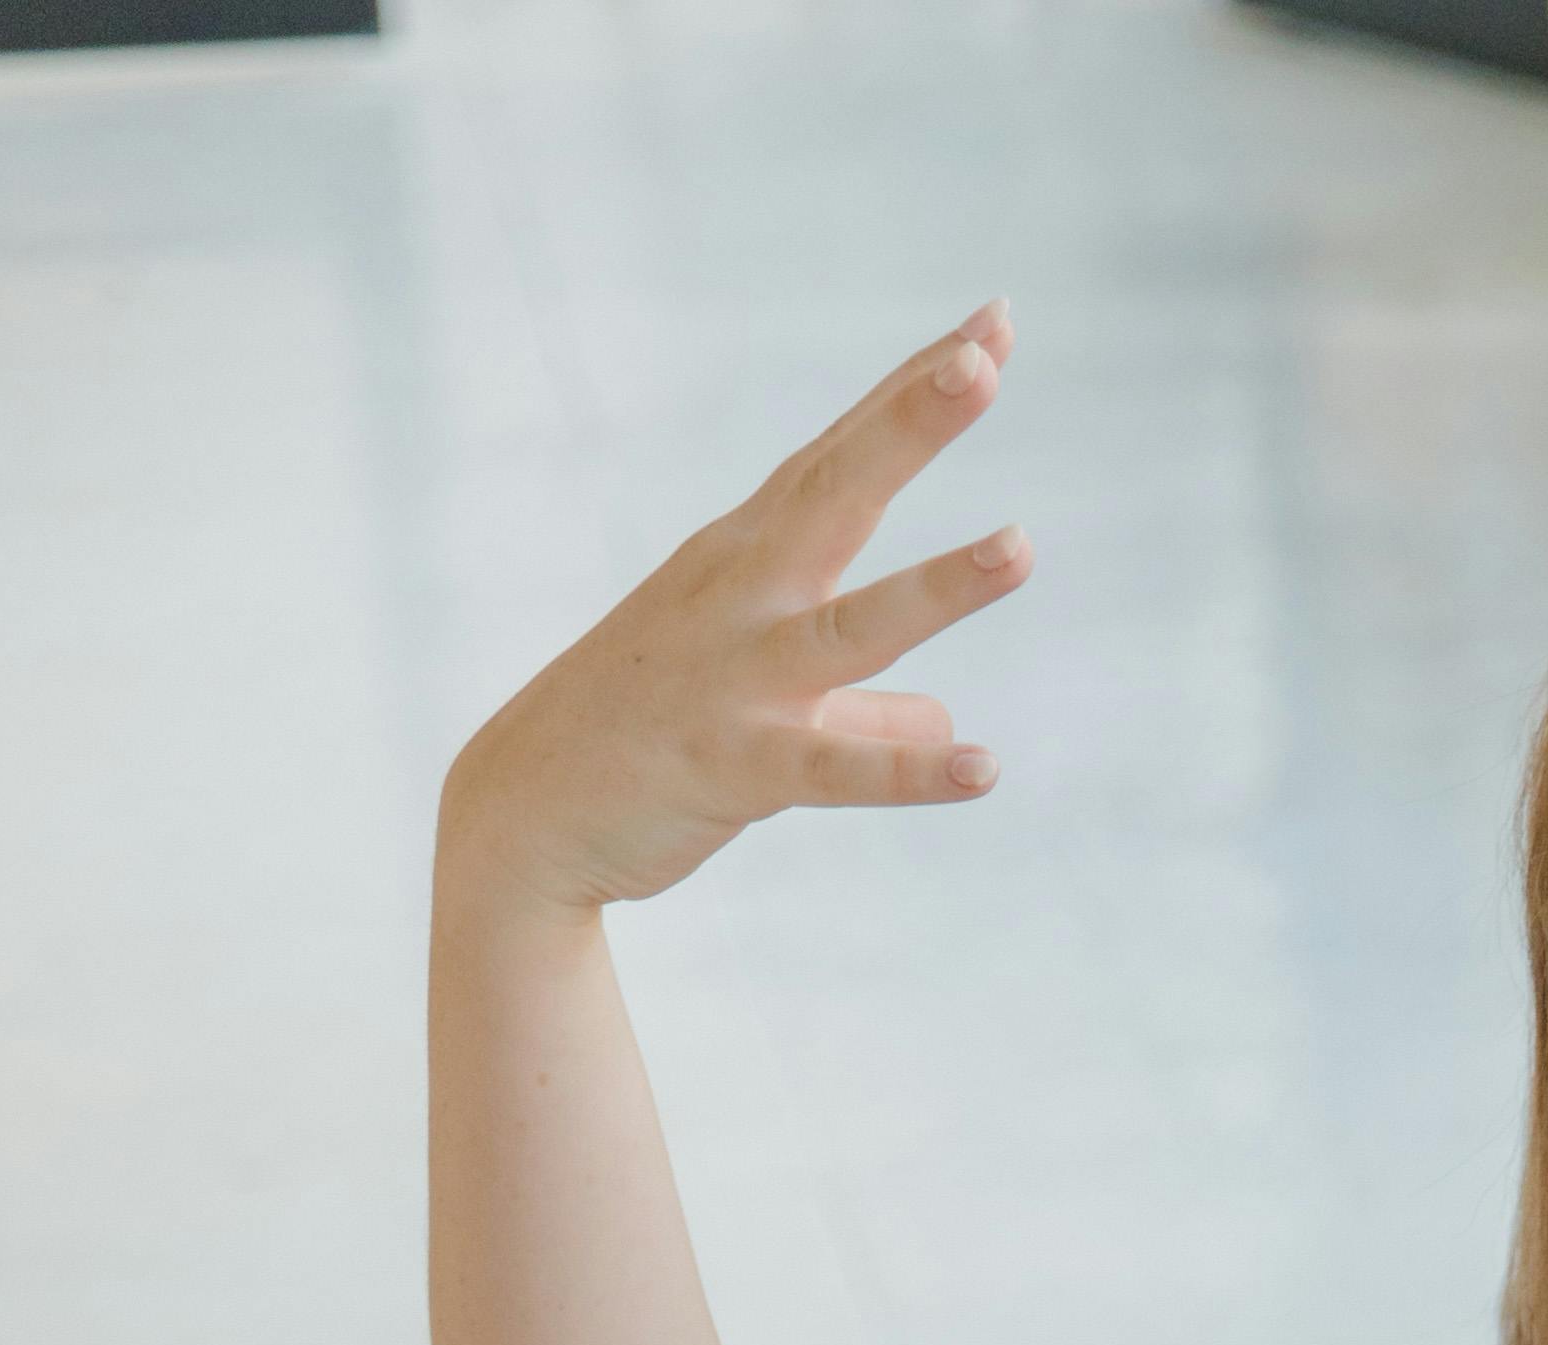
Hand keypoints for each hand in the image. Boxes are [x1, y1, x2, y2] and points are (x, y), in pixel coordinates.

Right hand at [440, 308, 1033, 914]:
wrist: (526, 816)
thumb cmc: (640, 738)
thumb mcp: (759, 701)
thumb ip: (860, 706)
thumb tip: (938, 719)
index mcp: (747, 557)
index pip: (842, 453)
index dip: (912, 389)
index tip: (991, 325)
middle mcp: (743, 595)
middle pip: (838, 491)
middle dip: (910, 421)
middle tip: (985, 355)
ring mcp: (738, 679)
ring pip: (852, 625)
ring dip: (938, 587)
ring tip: (1021, 547)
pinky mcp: (735, 768)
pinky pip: (834, 769)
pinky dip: (908, 771)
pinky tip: (984, 766)